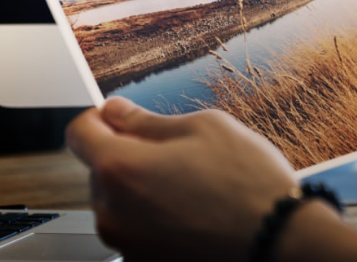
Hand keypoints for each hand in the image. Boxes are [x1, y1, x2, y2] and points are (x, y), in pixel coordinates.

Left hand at [66, 97, 307, 261]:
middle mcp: (111, 211)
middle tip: (180, 155)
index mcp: (120, 167)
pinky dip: (157, 220)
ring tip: (195, 188)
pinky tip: (196, 214)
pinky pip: (139, 232)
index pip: (79, 132)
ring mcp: (126, 244)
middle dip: (129, 156)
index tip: (122, 118)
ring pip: (120, 203)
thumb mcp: (205, 128)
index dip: (100, 118)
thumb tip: (116, 111)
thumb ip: (148, 120)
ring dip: (144, 190)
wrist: (277, 240)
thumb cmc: (248, 182)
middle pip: (101, 171)